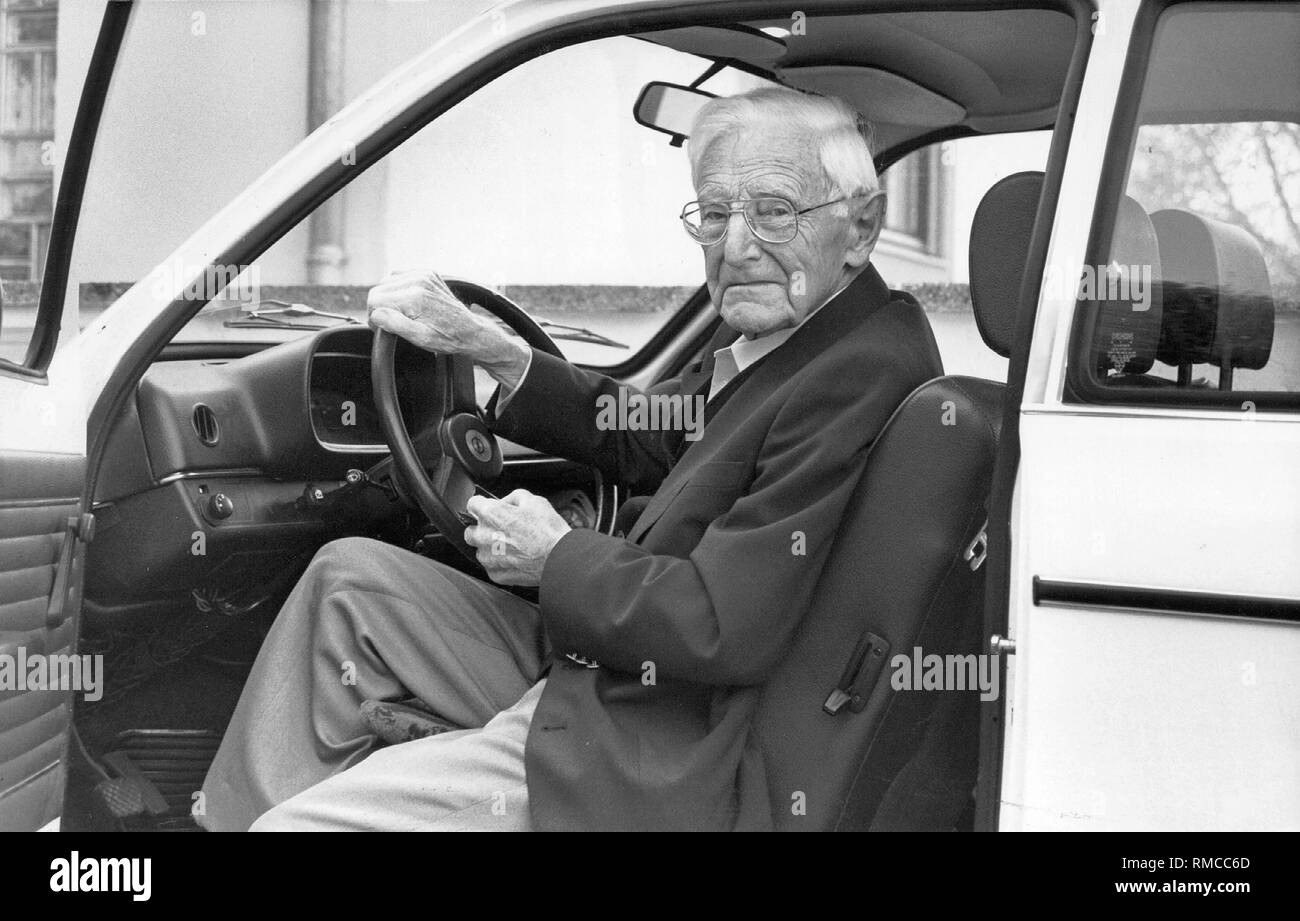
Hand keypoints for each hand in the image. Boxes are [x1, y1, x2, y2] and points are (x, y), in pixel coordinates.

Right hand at [367, 271, 529, 387]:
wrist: (470, 331)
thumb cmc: (448, 338)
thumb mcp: (420, 338)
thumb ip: (396, 324)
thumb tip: (376, 314)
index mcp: (415, 296)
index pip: (374, 299)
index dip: (375, 317)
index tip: (382, 328)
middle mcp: (419, 281)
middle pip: (379, 289)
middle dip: (381, 307)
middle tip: (394, 323)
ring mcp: (424, 275)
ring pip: (387, 282)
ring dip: (389, 298)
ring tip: (404, 314)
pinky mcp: (428, 274)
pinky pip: (400, 277)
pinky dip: (399, 290)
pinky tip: (408, 303)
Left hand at [463, 490, 571, 586]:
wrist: (559, 559)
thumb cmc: (549, 531)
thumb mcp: (534, 500)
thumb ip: (513, 497)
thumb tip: (505, 502)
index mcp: (491, 514)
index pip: (472, 504)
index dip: (482, 504)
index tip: (489, 508)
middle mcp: (484, 536)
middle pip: (470, 530)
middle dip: (482, 528)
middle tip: (502, 529)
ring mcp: (488, 557)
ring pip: (480, 550)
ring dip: (490, 547)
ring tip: (512, 546)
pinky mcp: (495, 574)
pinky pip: (491, 566)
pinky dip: (499, 563)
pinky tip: (516, 558)